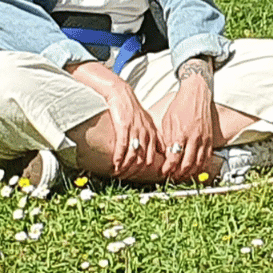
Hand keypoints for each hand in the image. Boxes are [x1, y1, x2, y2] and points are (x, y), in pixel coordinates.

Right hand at [68, 61, 162, 175]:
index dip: (146, 170)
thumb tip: (158, 151)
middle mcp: (146, 134)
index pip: (153, 157)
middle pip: (143, 160)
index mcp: (152, 134)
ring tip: (118, 173)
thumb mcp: (146, 123)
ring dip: (125, 167)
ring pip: (133, 156)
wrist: (122, 95)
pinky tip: (115, 165)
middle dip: (134, 172)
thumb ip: (152, 137)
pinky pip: (123, 147)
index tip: (137, 177)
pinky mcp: (125, 128)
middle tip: (125, 178)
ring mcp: (136, 131)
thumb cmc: (132, 110)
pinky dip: (119, 158)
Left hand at [160, 57, 214, 180]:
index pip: (174, 158)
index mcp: (180, 133)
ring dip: (190, 174)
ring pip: (198, 164)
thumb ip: (167, 139)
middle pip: (186, 164)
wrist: (196, 94)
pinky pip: (207, 158)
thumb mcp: (167, 121)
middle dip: (178, 174)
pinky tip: (195, 170)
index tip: (163, 172)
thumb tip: (166, 155)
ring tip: (182, 177)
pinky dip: (201, 167)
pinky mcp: (210, 139)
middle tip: (172, 178)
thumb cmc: (179, 107)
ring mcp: (203, 139)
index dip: (167, 168)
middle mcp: (193, 138)